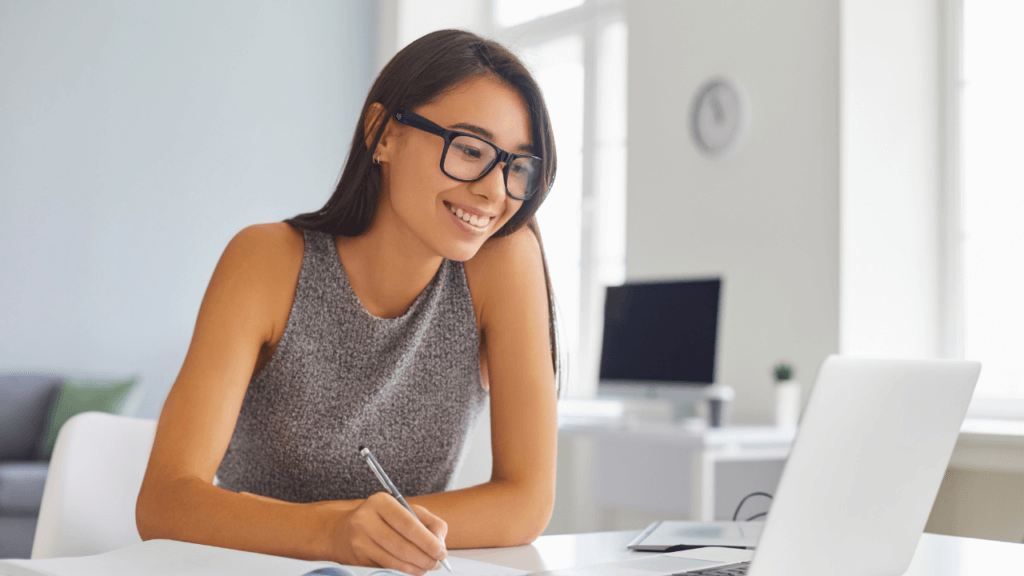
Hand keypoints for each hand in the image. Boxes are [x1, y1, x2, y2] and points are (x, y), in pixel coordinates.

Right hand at [330, 492, 448, 574]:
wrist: (342, 531)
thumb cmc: (381, 519)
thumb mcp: (404, 510)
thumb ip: (428, 522)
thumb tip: (440, 542)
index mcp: (381, 502)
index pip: (409, 524)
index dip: (428, 541)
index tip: (441, 551)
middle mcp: (366, 519)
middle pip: (402, 545)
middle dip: (425, 557)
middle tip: (438, 562)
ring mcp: (359, 540)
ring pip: (395, 560)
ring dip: (417, 567)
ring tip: (428, 566)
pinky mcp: (358, 558)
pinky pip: (387, 567)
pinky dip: (404, 571)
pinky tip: (414, 569)